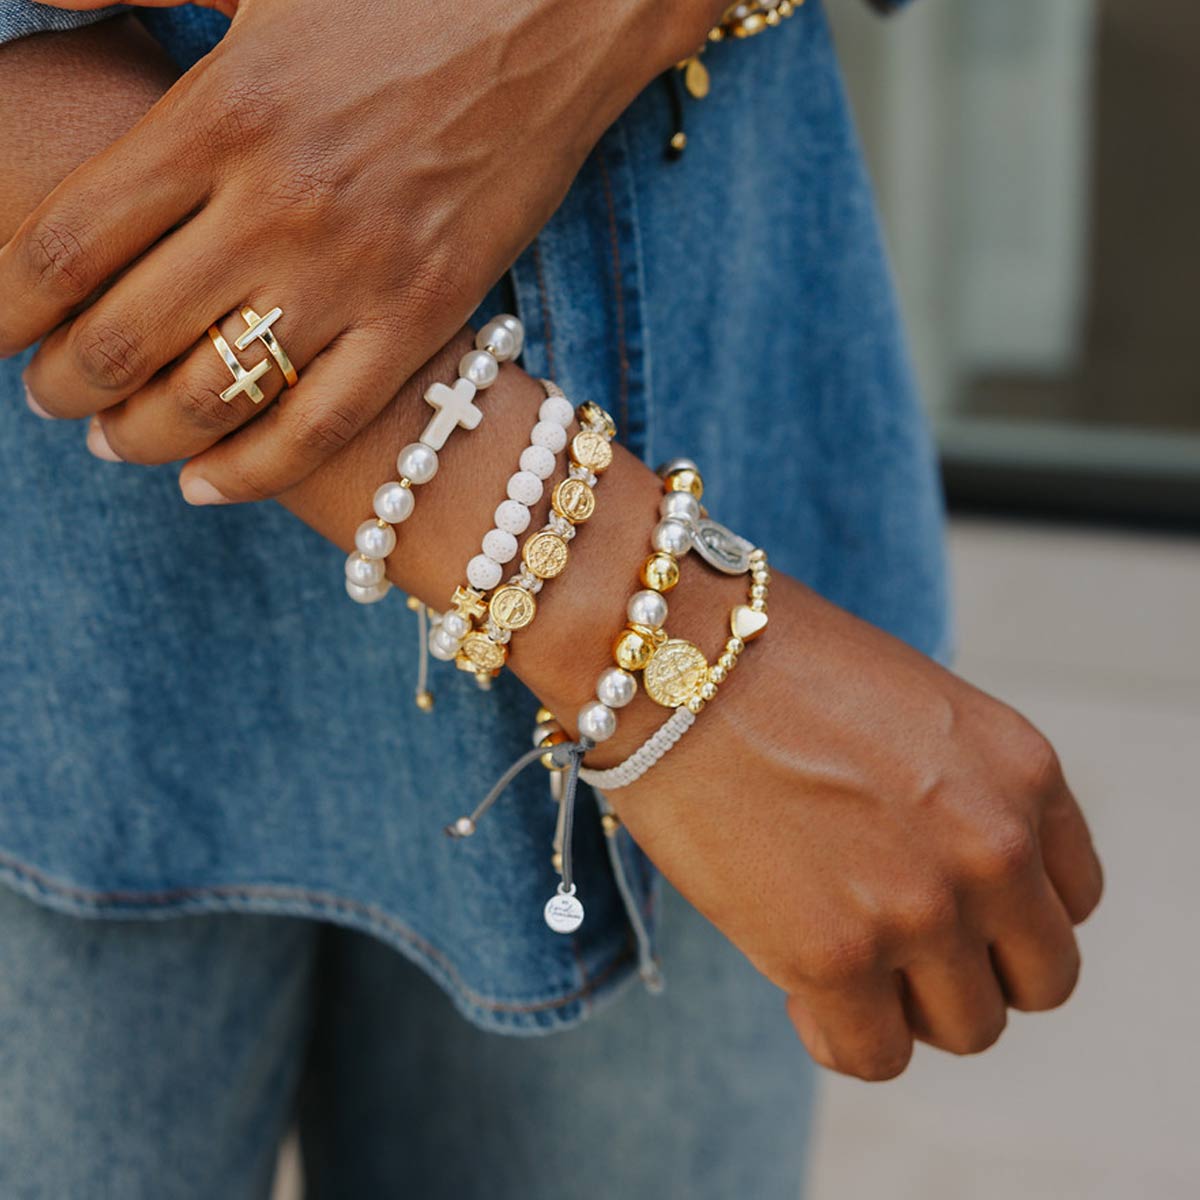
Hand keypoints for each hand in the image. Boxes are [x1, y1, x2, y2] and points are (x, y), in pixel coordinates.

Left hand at [0, 0, 714, 504]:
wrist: (552, 18)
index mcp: (221, 114)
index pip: (67, 245)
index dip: (6, 308)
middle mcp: (279, 204)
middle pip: (124, 336)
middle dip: (62, 385)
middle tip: (49, 396)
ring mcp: (358, 272)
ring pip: (214, 396)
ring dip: (140, 435)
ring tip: (113, 438)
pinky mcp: (424, 316)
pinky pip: (321, 427)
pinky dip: (251, 473)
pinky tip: (204, 486)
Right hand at [605, 574, 1103, 1079]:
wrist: (670, 659)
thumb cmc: (768, 666)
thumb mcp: (912, 710)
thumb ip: (958, 795)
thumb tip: (942, 881)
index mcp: (1023, 771)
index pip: (1070, 898)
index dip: (1006, 915)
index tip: (949, 910)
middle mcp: (992, 846)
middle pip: (1039, 978)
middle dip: (971, 971)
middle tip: (898, 949)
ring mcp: (919, 907)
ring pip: (967, 1029)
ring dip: (907, 1008)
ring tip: (840, 962)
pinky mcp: (834, 956)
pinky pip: (874, 1055)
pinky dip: (838, 1035)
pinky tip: (795, 988)